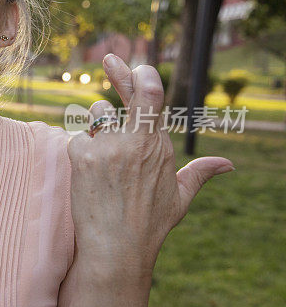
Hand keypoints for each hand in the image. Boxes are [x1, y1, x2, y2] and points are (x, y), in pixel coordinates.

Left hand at [66, 54, 233, 279]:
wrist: (117, 249)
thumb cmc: (149, 225)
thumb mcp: (179, 198)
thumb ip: (200, 174)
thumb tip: (228, 165)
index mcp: (158, 145)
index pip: (151, 97)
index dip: (141, 77)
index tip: (136, 66)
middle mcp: (135, 141)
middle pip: (123, 95)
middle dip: (117, 73)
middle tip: (108, 57)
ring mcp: (108, 147)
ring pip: (96, 116)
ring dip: (97, 128)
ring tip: (103, 160)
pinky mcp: (82, 156)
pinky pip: (78, 138)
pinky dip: (80, 151)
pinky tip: (88, 174)